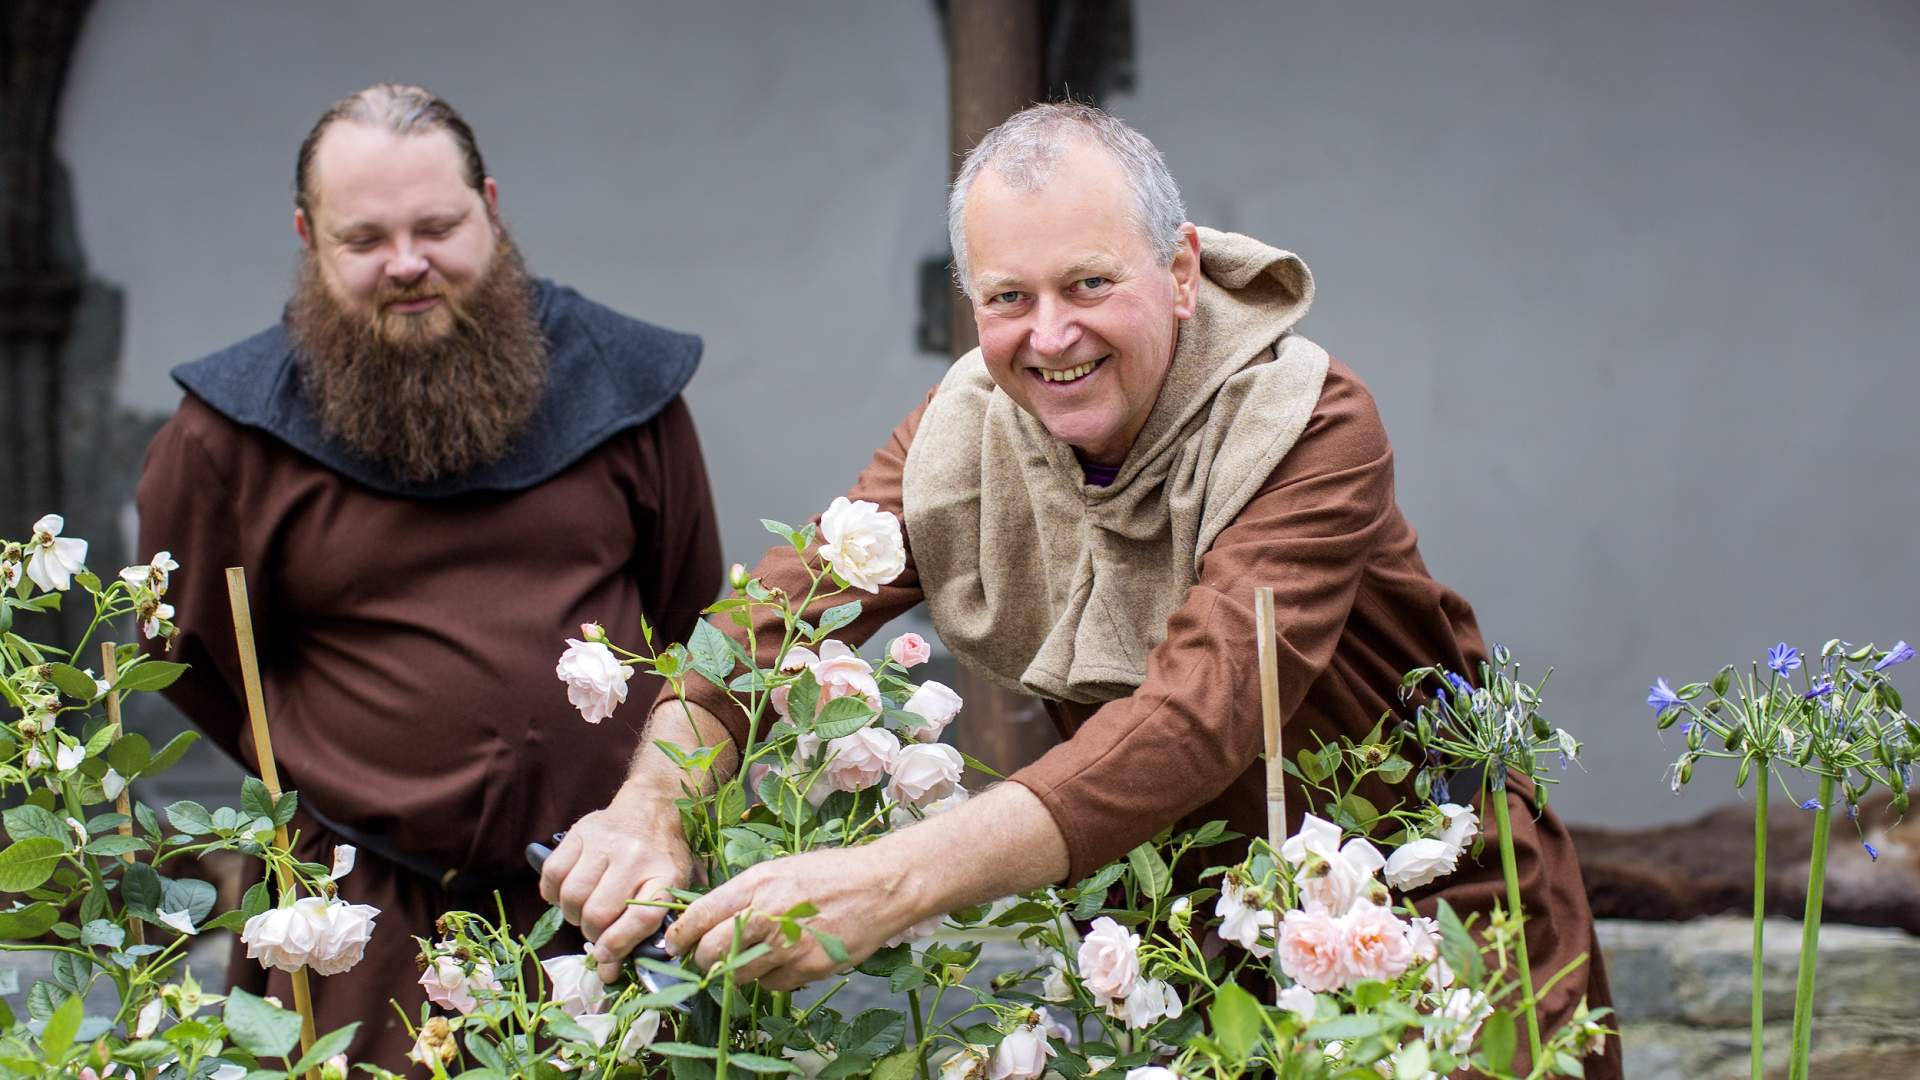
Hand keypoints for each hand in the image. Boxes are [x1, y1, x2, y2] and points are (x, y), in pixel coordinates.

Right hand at [539, 796, 692, 982]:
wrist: (654, 807)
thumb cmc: (662, 859)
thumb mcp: (670, 889)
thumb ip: (646, 931)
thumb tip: (608, 974)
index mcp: (666, 875)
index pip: (641, 918)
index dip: (619, 946)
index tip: (606, 959)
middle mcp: (636, 857)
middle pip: (599, 913)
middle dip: (592, 933)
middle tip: (596, 930)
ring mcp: (607, 842)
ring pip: (573, 896)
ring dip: (572, 915)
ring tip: (582, 911)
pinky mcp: (581, 831)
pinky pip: (553, 874)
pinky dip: (553, 893)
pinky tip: (565, 893)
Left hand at [666, 845, 920, 991]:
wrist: (879, 885)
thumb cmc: (830, 873)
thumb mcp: (781, 869)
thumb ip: (746, 892)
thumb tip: (712, 917)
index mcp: (756, 883)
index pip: (700, 915)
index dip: (680, 935)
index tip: (674, 944)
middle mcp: (766, 914)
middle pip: (711, 952)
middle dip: (702, 961)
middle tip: (706, 961)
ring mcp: (787, 944)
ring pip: (738, 975)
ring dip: (737, 973)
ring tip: (752, 959)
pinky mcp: (808, 967)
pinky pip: (774, 985)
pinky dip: (773, 978)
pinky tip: (787, 960)